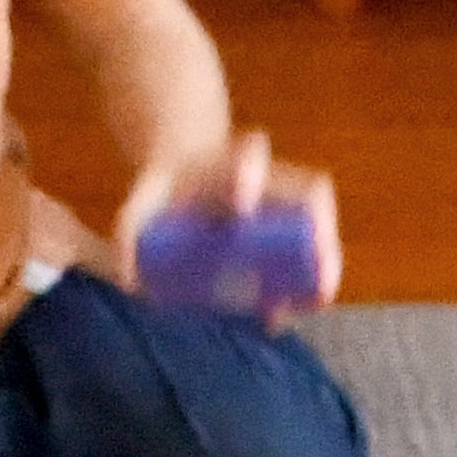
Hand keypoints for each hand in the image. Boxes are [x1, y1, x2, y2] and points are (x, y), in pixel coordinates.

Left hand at [115, 129, 343, 319]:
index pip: (249, 155)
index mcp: (229, 162)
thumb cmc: (167, 190)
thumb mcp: (142, 203)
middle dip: (312, 221)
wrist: (187, 171)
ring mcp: (284, 201)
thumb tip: (131, 281)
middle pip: (303, 190)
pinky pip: (316, 245)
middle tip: (309, 254)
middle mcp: (267, 178)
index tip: (242, 202)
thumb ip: (130, 234)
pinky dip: (318, 272)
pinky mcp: (291, 227)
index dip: (248, 174)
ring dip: (325, 253)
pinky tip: (314, 302)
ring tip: (320, 293)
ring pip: (319, 221)